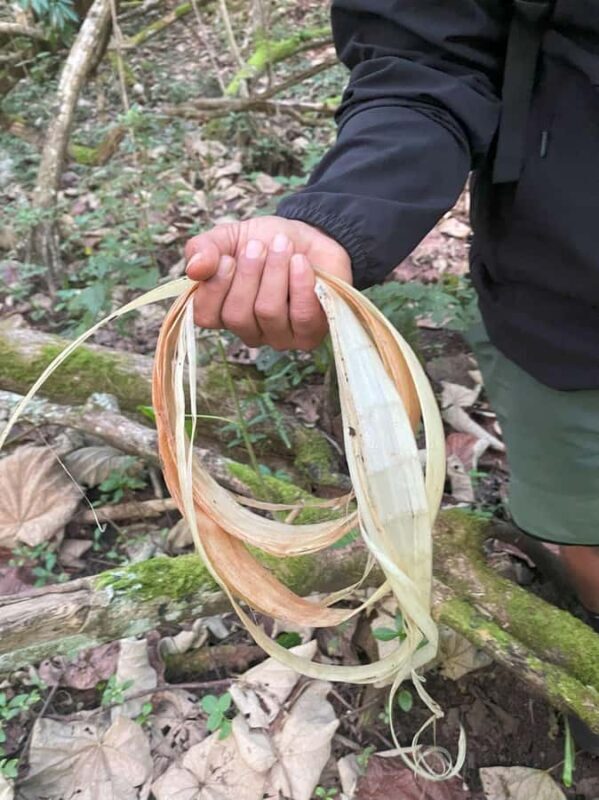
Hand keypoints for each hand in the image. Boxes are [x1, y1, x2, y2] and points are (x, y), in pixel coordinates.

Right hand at [184, 216, 352, 350]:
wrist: (311, 236)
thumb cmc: (266, 242)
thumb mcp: (228, 237)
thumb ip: (204, 249)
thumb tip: (193, 269)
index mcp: (222, 312)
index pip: (205, 316)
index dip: (215, 287)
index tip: (228, 258)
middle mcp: (249, 331)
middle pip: (237, 316)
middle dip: (248, 274)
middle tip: (258, 245)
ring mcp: (279, 337)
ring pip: (268, 312)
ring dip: (274, 272)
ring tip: (283, 245)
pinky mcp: (310, 333)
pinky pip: (301, 315)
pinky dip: (300, 283)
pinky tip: (301, 262)